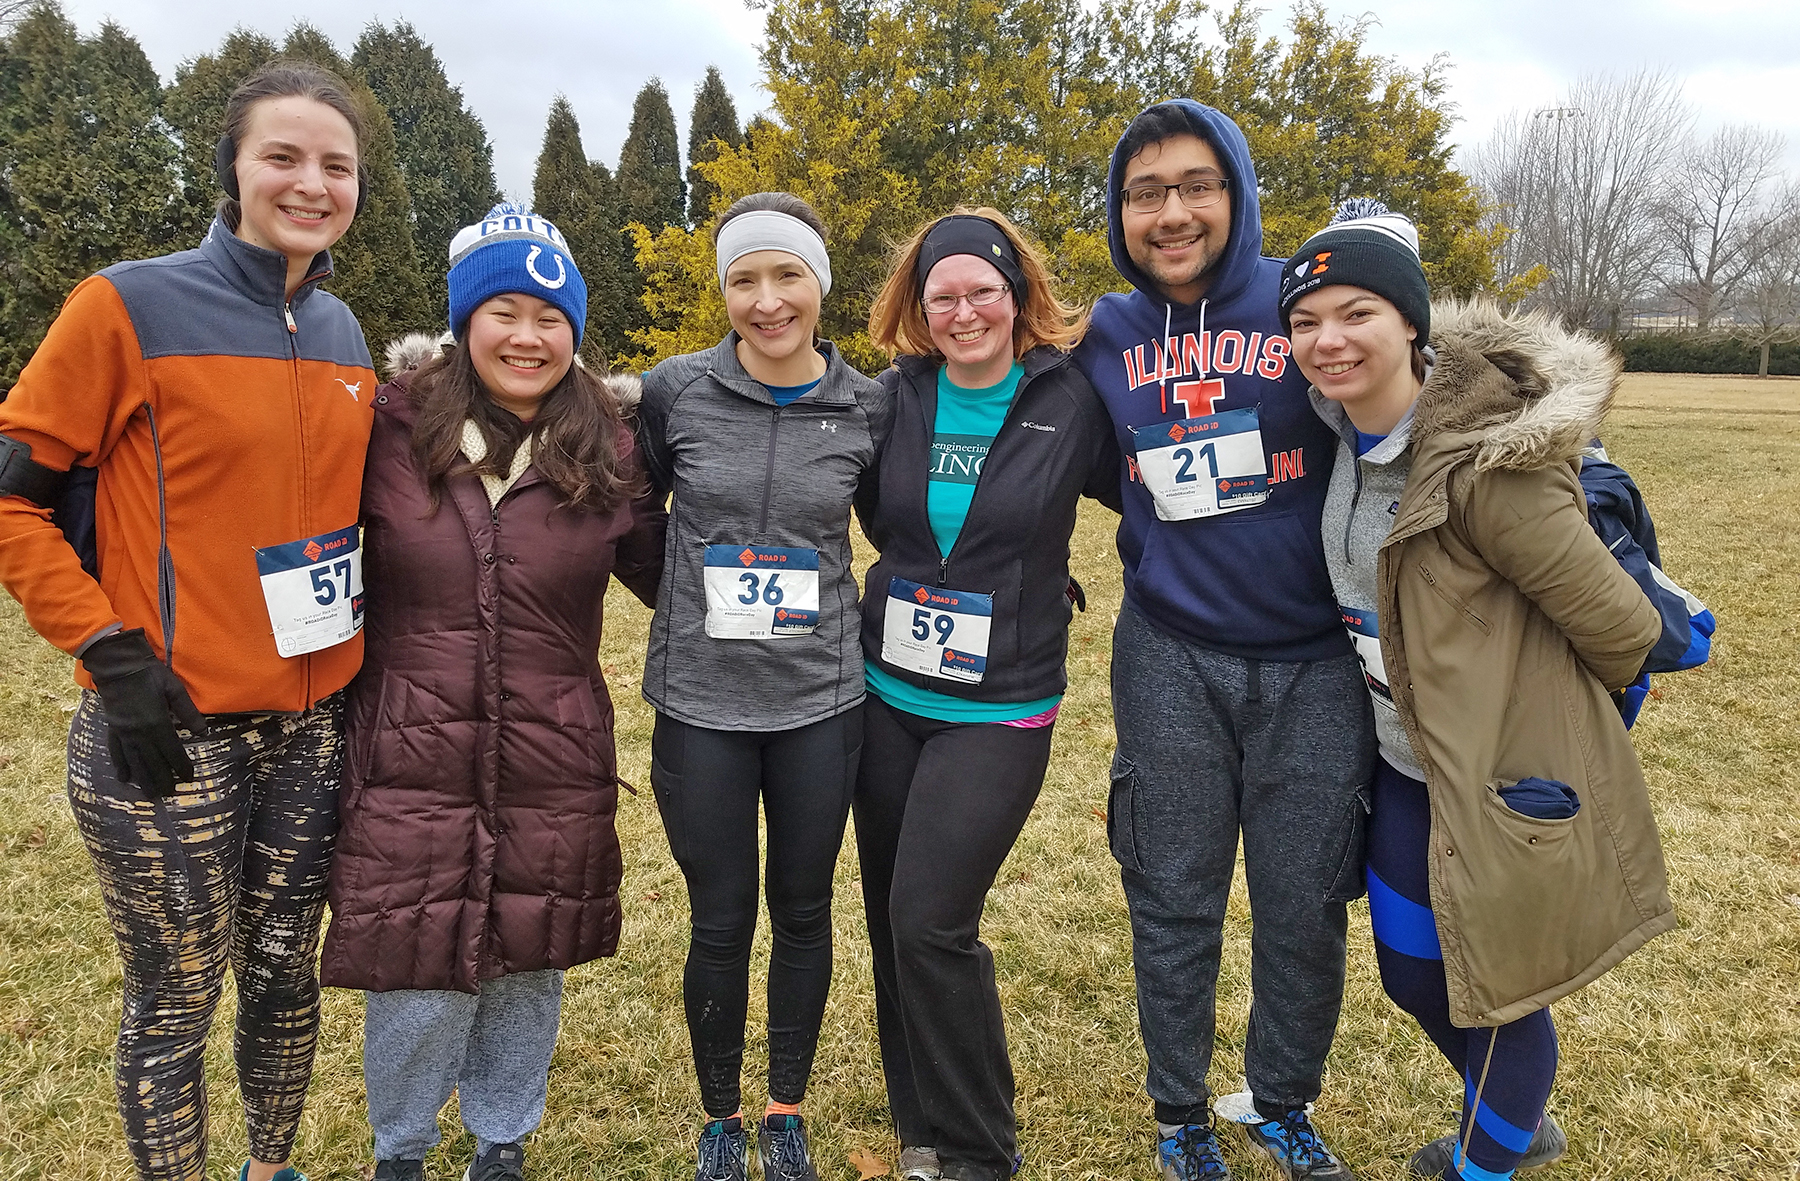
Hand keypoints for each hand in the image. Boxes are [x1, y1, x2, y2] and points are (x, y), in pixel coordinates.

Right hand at [81, 629, 206, 796]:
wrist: (118, 665)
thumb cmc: (150, 674)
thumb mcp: (174, 690)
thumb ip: (188, 712)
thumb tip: (203, 732)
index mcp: (157, 723)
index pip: (172, 751)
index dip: (181, 766)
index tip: (188, 778)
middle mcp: (139, 733)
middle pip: (153, 762)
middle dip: (162, 779)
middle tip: (169, 794)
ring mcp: (124, 732)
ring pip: (135, 762)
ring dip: (143, 779)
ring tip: (150, 795)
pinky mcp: (113, 728)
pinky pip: (116, 752)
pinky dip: (120, 765)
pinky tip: (123, 778)